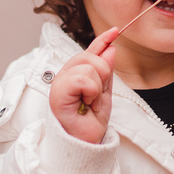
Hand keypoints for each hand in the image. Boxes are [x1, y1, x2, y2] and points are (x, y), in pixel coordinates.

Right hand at [49, 27, 117, 143]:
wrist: (86, 142)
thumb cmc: (90, 121)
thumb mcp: (104, 91)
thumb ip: (106, 70)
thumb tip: (111, 48)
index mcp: (75, 73)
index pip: (90, 51)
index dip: (103, 40)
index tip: (115, 30)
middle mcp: (65, 75)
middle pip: (91, 57)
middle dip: (103, 75)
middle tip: (97, 96)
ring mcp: (60, 82)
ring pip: (89, 67)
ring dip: (97, 88)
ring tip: (90, 103)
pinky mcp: (58, 92)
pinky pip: (83, 79)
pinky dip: (91, 92)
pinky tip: (86, 104)